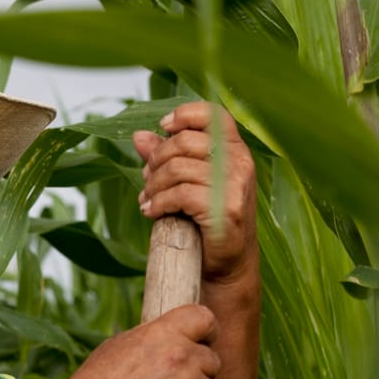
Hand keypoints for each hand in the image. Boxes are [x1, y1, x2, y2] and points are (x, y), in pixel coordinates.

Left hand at [132, 101, 256, 284]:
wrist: (226, 264)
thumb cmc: (205, 220)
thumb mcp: (187, 182)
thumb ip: (166, 157)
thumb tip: (138, 135)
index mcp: (234, 149)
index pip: (212, 115)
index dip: (184, 115)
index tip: (163, 128)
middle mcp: (239, 161)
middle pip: (183, 142)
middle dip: (156, 161)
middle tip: (147, 181)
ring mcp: (235, 184)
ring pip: (177, 169)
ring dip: (153, 186)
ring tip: (148, 199)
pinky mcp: (225, 208)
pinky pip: (180, 194)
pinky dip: (158, 203)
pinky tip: (151, 211)